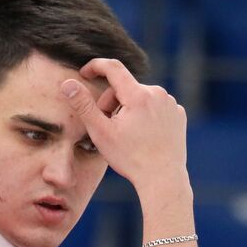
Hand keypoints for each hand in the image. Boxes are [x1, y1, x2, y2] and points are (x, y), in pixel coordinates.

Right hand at [60, 58, 186, 193]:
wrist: (163, 179)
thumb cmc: (130, 159)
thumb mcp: (101, 133)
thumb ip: (83, 105)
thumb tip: (68, 83)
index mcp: (138, 95)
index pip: (113, 68)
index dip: (96, 66)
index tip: (85, 73)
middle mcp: (158, 94)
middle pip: (126, 87)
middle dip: (112, 101)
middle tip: (108, 126)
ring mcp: (171, 104)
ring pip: (142, 97)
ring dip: (130, 108)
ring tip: (128, 133)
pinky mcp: (178, 114)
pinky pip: (157, 107)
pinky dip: (147, 115)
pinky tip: (145, 134)